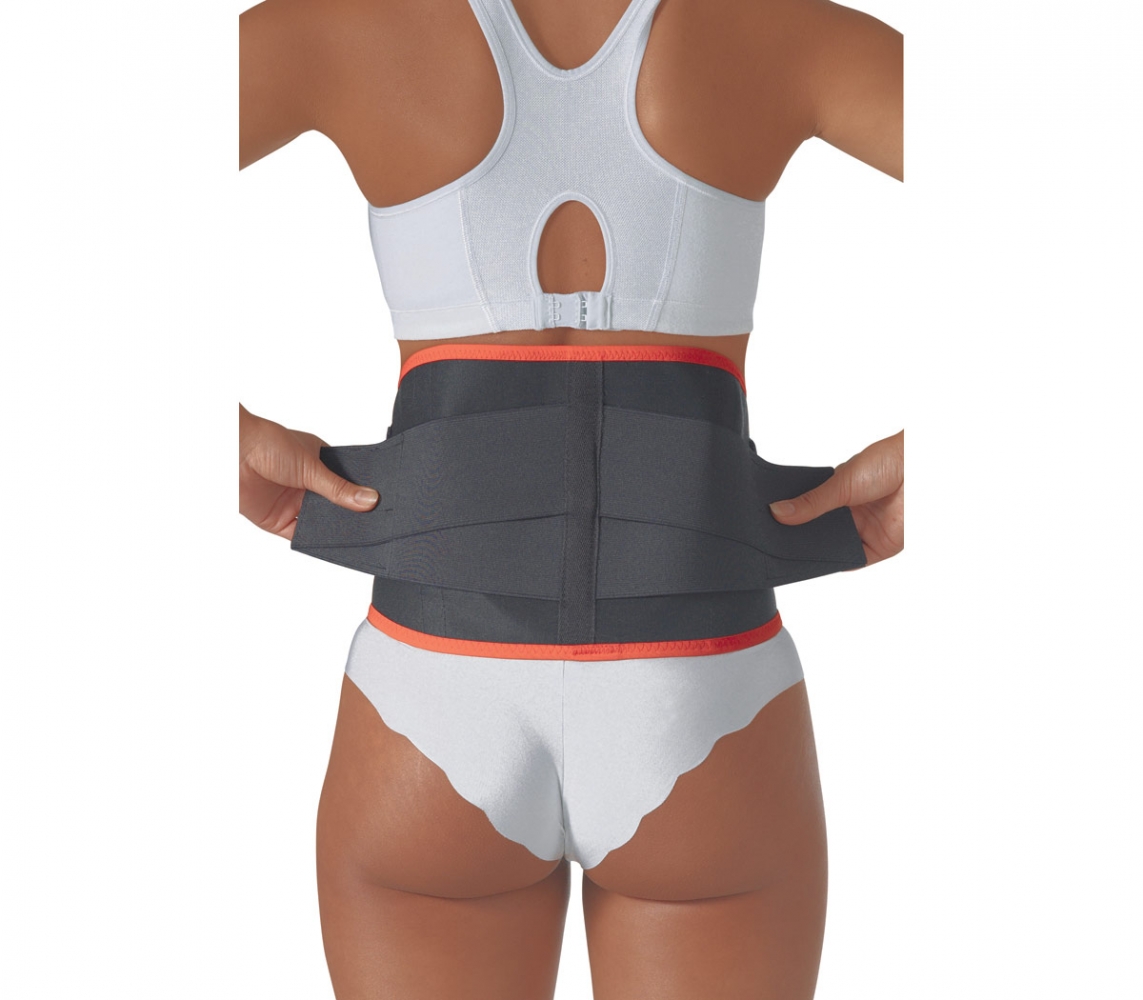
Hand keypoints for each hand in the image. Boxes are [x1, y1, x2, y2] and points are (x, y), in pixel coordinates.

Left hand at [239, 403, 378, 539]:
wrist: (231, 452)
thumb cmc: (267, 443)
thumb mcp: (312, 466)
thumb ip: (339, 488)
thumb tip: (370, 499)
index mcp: (319, 463)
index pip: (346, 482)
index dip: (361, 494)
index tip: (380, 505)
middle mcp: (307, 484)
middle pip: (334, 505)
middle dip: (349, 514)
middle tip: (373, 525)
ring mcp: (292, 503)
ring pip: (319, 522)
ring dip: (332, 528)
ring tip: (354, 537)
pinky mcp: (276, 520)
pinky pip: (299, 535)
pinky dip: (312, 540)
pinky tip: (327, 543)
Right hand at [769, 430, 903, 565]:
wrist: (921, 469)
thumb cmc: (887, 462)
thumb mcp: (839, 483)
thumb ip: (810, 502)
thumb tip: (777, 511)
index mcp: (837, 493)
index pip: (808, 511)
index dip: (791, 519)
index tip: (770, 525)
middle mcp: (849, 513)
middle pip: (818, 533)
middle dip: (802, 538)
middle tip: (777, 543)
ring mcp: (863, 531)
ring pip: (833, 548)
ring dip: (819, 552)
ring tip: (795, 553)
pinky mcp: (878, 548)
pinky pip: (853, 561)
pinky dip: (839, 563)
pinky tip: (823, 561)